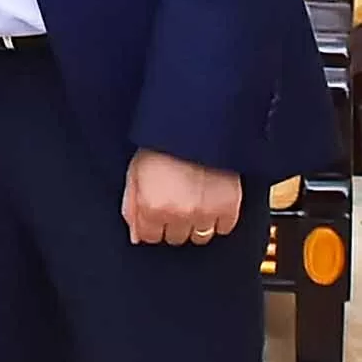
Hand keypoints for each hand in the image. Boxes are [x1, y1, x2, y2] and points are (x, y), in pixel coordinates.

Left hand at [122, 148, 242, 245]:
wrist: (196, 123)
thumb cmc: (163, 142)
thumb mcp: (136, 171)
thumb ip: (132, 206)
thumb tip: (135, 235)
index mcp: (151, 206)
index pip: (150, 237)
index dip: (153, 223)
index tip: (158, 210)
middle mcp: (177, 214)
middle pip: (175, 238)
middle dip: (174, 222)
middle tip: (177, 199)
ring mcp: (205, 213)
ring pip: (200, 236)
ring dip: (196, 222)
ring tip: (195, 198)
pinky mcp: (229, 207)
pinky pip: (224, 228)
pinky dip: (219, 218)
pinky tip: (212, 199)